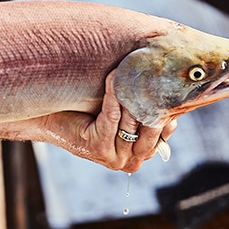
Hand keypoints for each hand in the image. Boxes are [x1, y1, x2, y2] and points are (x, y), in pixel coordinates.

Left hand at [0, 72, 176, 172]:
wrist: (50, 117)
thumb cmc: (87, 109)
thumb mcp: (124, 108)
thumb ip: (146, 106)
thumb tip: (178, 87)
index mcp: (140, 155)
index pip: (164, 129)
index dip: (167, 104)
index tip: (170, 81)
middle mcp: (131, 162)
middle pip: (151, 126)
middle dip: (153, 98)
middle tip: (156, 70)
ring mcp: (115, 158)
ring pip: (132, 119)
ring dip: (132, 92)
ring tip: (134, 67)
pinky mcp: (98, 149)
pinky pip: (112, 116)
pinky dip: (114, 95)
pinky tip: (113, 76)